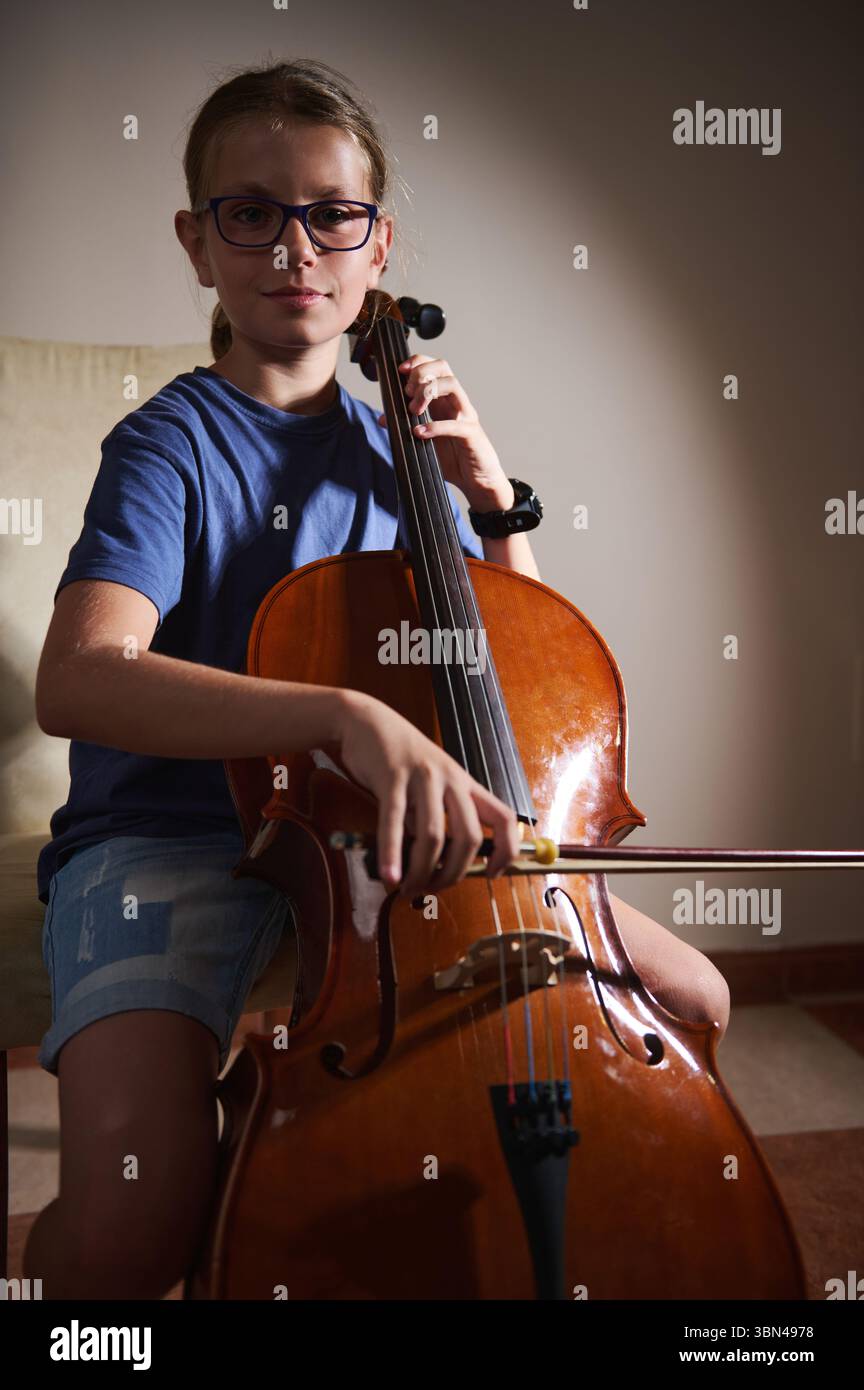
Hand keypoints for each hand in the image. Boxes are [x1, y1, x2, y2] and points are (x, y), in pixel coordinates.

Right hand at [336, 690, 520, 897]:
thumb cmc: (397, 759)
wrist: (365, 721)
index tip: (494, 874)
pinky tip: (389, 876)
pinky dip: (392, 855)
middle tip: (433, 889)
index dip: (506, 850)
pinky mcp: (392, 777)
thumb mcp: (430, 782)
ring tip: (406, 888)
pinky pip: (394, 822)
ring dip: (421, 871)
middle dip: (454, 873)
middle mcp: (450, 779)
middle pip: (470, 837)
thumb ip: (438, 816)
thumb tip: (440, 864)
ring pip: (433, 836)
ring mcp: (423, 777)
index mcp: (465, 783)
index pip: (504, 817)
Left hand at [376, 355, 514, 511]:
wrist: (477, 481)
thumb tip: (383, 418)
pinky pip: (455, 424)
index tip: (400, 371)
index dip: (418, 362)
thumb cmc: (453, 458)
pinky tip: (419, 433)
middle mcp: (456, 403)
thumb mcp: (423, 440)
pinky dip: (434, 426)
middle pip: (443, 368)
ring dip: (428, 392)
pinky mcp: (471, 434)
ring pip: (452, 385)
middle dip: (421, 373)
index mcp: (445, 400)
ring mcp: (466, 416)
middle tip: (407, 392)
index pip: (435, 367)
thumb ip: (404, 426)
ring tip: (413, 410)